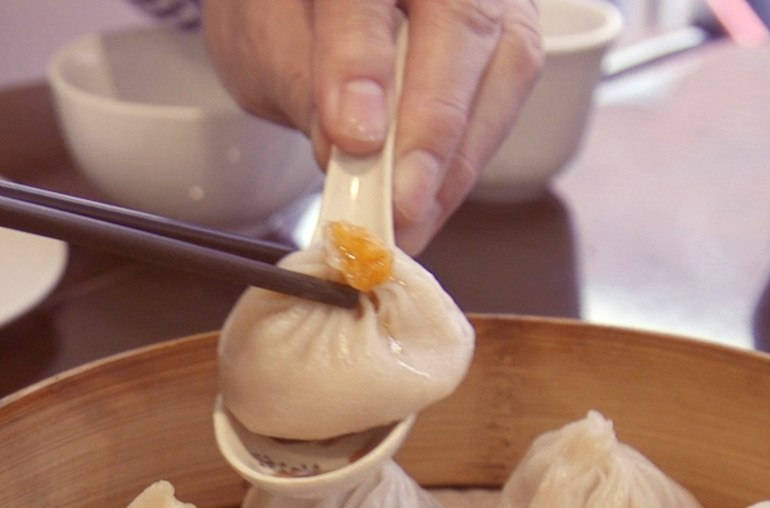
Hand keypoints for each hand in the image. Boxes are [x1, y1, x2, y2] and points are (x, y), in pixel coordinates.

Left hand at [202, 0, 542, 252]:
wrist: (309, 3)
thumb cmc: (283, 8)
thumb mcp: (261, 36)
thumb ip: (302, 80)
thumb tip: (351, 143)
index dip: (361, 65)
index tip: (355, 138)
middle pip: (461, 24)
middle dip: (433, 128)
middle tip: (401, 206)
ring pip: (506, 61)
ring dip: (459, 158)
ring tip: (412, 223)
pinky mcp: (508, 30)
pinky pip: (506, 89)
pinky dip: (466, 156)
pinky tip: (430, 203)